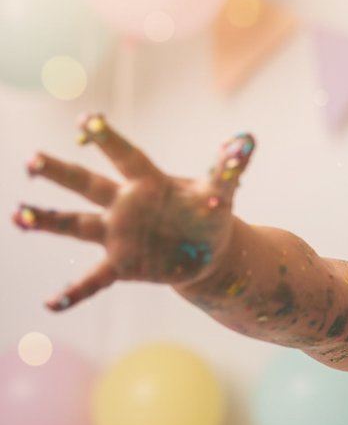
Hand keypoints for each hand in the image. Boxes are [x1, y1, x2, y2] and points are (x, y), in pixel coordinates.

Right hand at [12, 114, 255, 310]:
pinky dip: (73, 292)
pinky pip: (93, 280)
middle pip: (88, 185)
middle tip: (30, 160)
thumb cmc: (209, 212)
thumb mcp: (222, 190)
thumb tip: (247, 140)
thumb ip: (230, 167)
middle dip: (60, 172)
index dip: (108, 139)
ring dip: (49, 221)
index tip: (87, 119)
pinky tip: (50, 304)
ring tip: (19, 214)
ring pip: (77, 226)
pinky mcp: (121, 264)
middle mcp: (125, 204)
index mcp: (148, 181)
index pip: (125, 156)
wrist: (208, 252)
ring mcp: (118, 234)